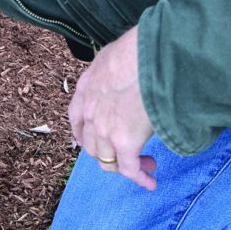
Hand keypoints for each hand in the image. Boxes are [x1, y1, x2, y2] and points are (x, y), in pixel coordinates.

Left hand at [68, 26, 156, 189]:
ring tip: (147, 165)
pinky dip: (140, 178)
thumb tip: (131, 72)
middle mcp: (89, 111)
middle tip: (131, 152)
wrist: (152, 54)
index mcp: (85, 89)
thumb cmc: (142, 48)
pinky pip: (129, 168)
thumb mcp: (116, 54)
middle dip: (109, 153)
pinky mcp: (124, 141)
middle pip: (92, 145)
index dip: (89, 135)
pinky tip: (150, 182)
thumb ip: (115, 69)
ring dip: (126, 166)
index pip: (78, 121)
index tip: (103, 140)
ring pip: (108, 160)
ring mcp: (104, 128)